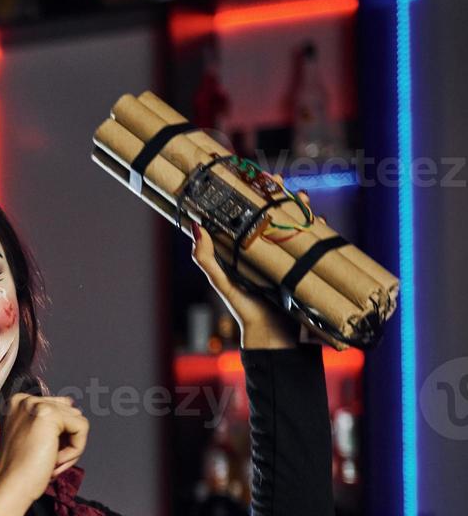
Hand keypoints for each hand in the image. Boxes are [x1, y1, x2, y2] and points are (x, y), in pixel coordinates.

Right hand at [0, 393, 88, 515]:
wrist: (8, 487)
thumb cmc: (19, 471)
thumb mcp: (32, 439)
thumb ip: (49, 422)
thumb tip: (75, 408)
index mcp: (18, 404)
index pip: (58, 409)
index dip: (59, 437)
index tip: (44, 456)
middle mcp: (25, 400)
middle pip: (70, 415)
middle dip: (66, 442)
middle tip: (48, 463)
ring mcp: (36, 405)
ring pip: (78, 422)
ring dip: (70, 448)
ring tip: (50, 463)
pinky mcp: (49, 414)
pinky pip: (81, 428)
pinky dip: (75, 450)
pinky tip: (54, 461)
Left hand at [188, 176, 316, 348]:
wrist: (274, 336)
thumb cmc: (245, 311)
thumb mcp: (222, 283)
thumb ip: (206, 259)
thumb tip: (195, 227)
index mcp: (243, 251)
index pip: (245, 216)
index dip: (249, 196)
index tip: (251, 178)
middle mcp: (264, 251)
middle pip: (271, 214)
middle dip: (277, 195)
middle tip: (278, 180)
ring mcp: (285, 257)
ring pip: (293, 224)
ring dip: (298, 207)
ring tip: (300, 195)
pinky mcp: (304, 266)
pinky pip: (313, 243)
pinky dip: (317, 229)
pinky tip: (319, 220)